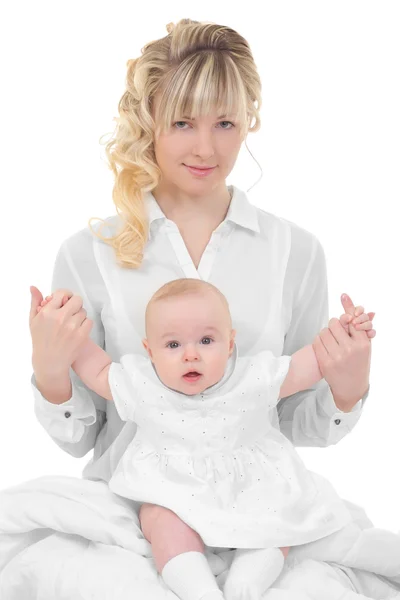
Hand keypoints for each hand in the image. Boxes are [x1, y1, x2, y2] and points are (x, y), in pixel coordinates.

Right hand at [29, 286, 92, 378]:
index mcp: (47, 313)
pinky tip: (77, 330)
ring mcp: (72, 327)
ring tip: (71, 323)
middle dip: (74, 304)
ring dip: (79, 315)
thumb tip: (33, 287)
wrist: (50, 362)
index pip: (62, 293)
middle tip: (70, 311)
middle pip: (77, 300)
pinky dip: (84, 324)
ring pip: (83, 311)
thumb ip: (35, 302)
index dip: (65, 296)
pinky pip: (89, 321)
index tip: (65, 301)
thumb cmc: (40, 340)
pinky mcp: (81, 335)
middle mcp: (60, 318)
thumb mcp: (33, 321)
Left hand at [312, 294, 371, 411]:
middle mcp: (351, 349)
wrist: (352, 387)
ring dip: (325, 333)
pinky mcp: (325, 362)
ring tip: (330, 339)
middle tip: (336, 331)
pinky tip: (324, 345)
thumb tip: (345, 295)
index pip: (351, 320)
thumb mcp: (363, 343)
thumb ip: (357, 320)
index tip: (344, 314)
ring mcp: (337, 356)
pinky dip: (319, 341)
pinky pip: (317, 342)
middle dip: (334, 325)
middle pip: (335, 323)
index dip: (346, 316)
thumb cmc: (358, 362)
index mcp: (363, 343)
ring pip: (324, 331)